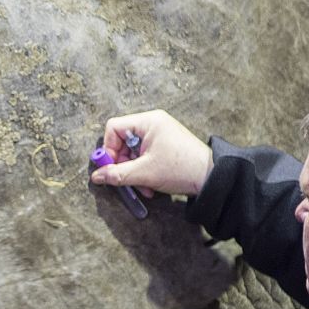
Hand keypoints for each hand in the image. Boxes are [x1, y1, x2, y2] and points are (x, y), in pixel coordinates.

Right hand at [90, 110, 213, 197]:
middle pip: (122, 141)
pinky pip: (144, 156)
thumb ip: (117, 174)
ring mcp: (159, 134)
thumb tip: (97, 176)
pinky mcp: (164, 146)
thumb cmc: (182, 169)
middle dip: (122, 164)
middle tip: (126, 179)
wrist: (211, 178)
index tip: (111, 167)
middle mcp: (153, 123)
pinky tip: (150, 185)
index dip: (109, 148)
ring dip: (133, 172)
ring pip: (132, 152)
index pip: (114, 128)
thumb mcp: (144, 173)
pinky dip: (143, 171)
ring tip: (143, 186)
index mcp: (148, 121)